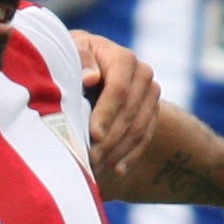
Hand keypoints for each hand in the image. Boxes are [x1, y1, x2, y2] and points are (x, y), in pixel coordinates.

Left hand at [71, 29, 159, 180]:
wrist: (89, 66)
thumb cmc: (73, 60)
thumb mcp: (72, 52)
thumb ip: (80, 60)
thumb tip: (91, 77)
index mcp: (123, 58)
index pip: (120, 89)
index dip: (107, 113)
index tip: (93, 135)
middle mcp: (143, 73)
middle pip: (131, 112)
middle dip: (111, 138)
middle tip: (91, 159)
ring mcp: (151, 94)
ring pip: (140, 128)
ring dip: (119, 151)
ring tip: (98, 167)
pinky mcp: (152, 111)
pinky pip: (146, 137)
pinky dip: (131, 155)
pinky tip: (116, 170)